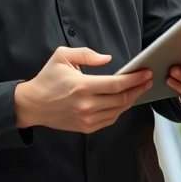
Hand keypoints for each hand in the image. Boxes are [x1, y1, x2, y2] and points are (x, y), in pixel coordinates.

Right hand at [14, 47, 152, 133]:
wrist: (33, 104)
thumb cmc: (47, 79)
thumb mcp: (62, 56)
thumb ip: (87, 54)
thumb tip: (108, 59)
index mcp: (82, 86)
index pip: (116, 84)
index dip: (135, 79)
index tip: (146, 72)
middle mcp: (86, 105)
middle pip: (122, 98)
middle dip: (138, 89)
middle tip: (147, 80)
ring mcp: (87, 119)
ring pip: (118, 110)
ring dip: (131, 99)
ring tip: (138, 89)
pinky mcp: (86, 127)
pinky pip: (110, 119)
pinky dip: (120, 110)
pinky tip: (124, 100)